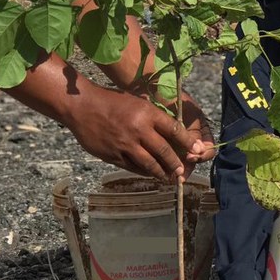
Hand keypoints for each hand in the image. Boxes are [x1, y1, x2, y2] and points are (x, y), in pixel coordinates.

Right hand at [67, 86, 210, 180]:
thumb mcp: (137, 102)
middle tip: (182, 171)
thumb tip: (175, 134)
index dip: (187, 142)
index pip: (174, 130)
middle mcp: (138, 129)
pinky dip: (144, 172)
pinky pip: (133, 167)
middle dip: (176, 163)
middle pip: (164, 151)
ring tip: (168, 177)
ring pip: (150, 164)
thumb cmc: (113, 102)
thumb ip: (154, 118)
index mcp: (147, 113)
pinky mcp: (114, 155)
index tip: (197, 150)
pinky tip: (150, 174)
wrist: (81, 106)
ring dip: (162, 172)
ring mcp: (126, 144)